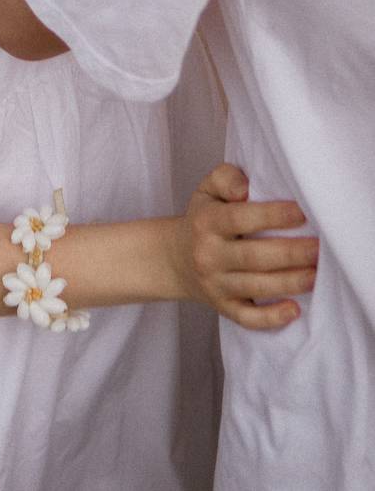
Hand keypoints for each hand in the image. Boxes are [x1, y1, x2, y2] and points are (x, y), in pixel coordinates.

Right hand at [174, 163, 317, 329]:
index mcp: (206, 221)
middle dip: (291, 253)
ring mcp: (216, 284)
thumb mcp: (207, 190)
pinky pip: (248, 318)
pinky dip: (272, 318)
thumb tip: (245, 190)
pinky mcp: (223, 307)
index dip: (272, 215)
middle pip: (253, 256)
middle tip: (320, 248)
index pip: (240, 218)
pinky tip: (295, 309)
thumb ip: (226, 178)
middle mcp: (209, 254)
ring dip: (290, 282)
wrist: (175, 259)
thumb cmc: (203, 219)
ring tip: (317, 274)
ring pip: (256, 286)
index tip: (303, 213)